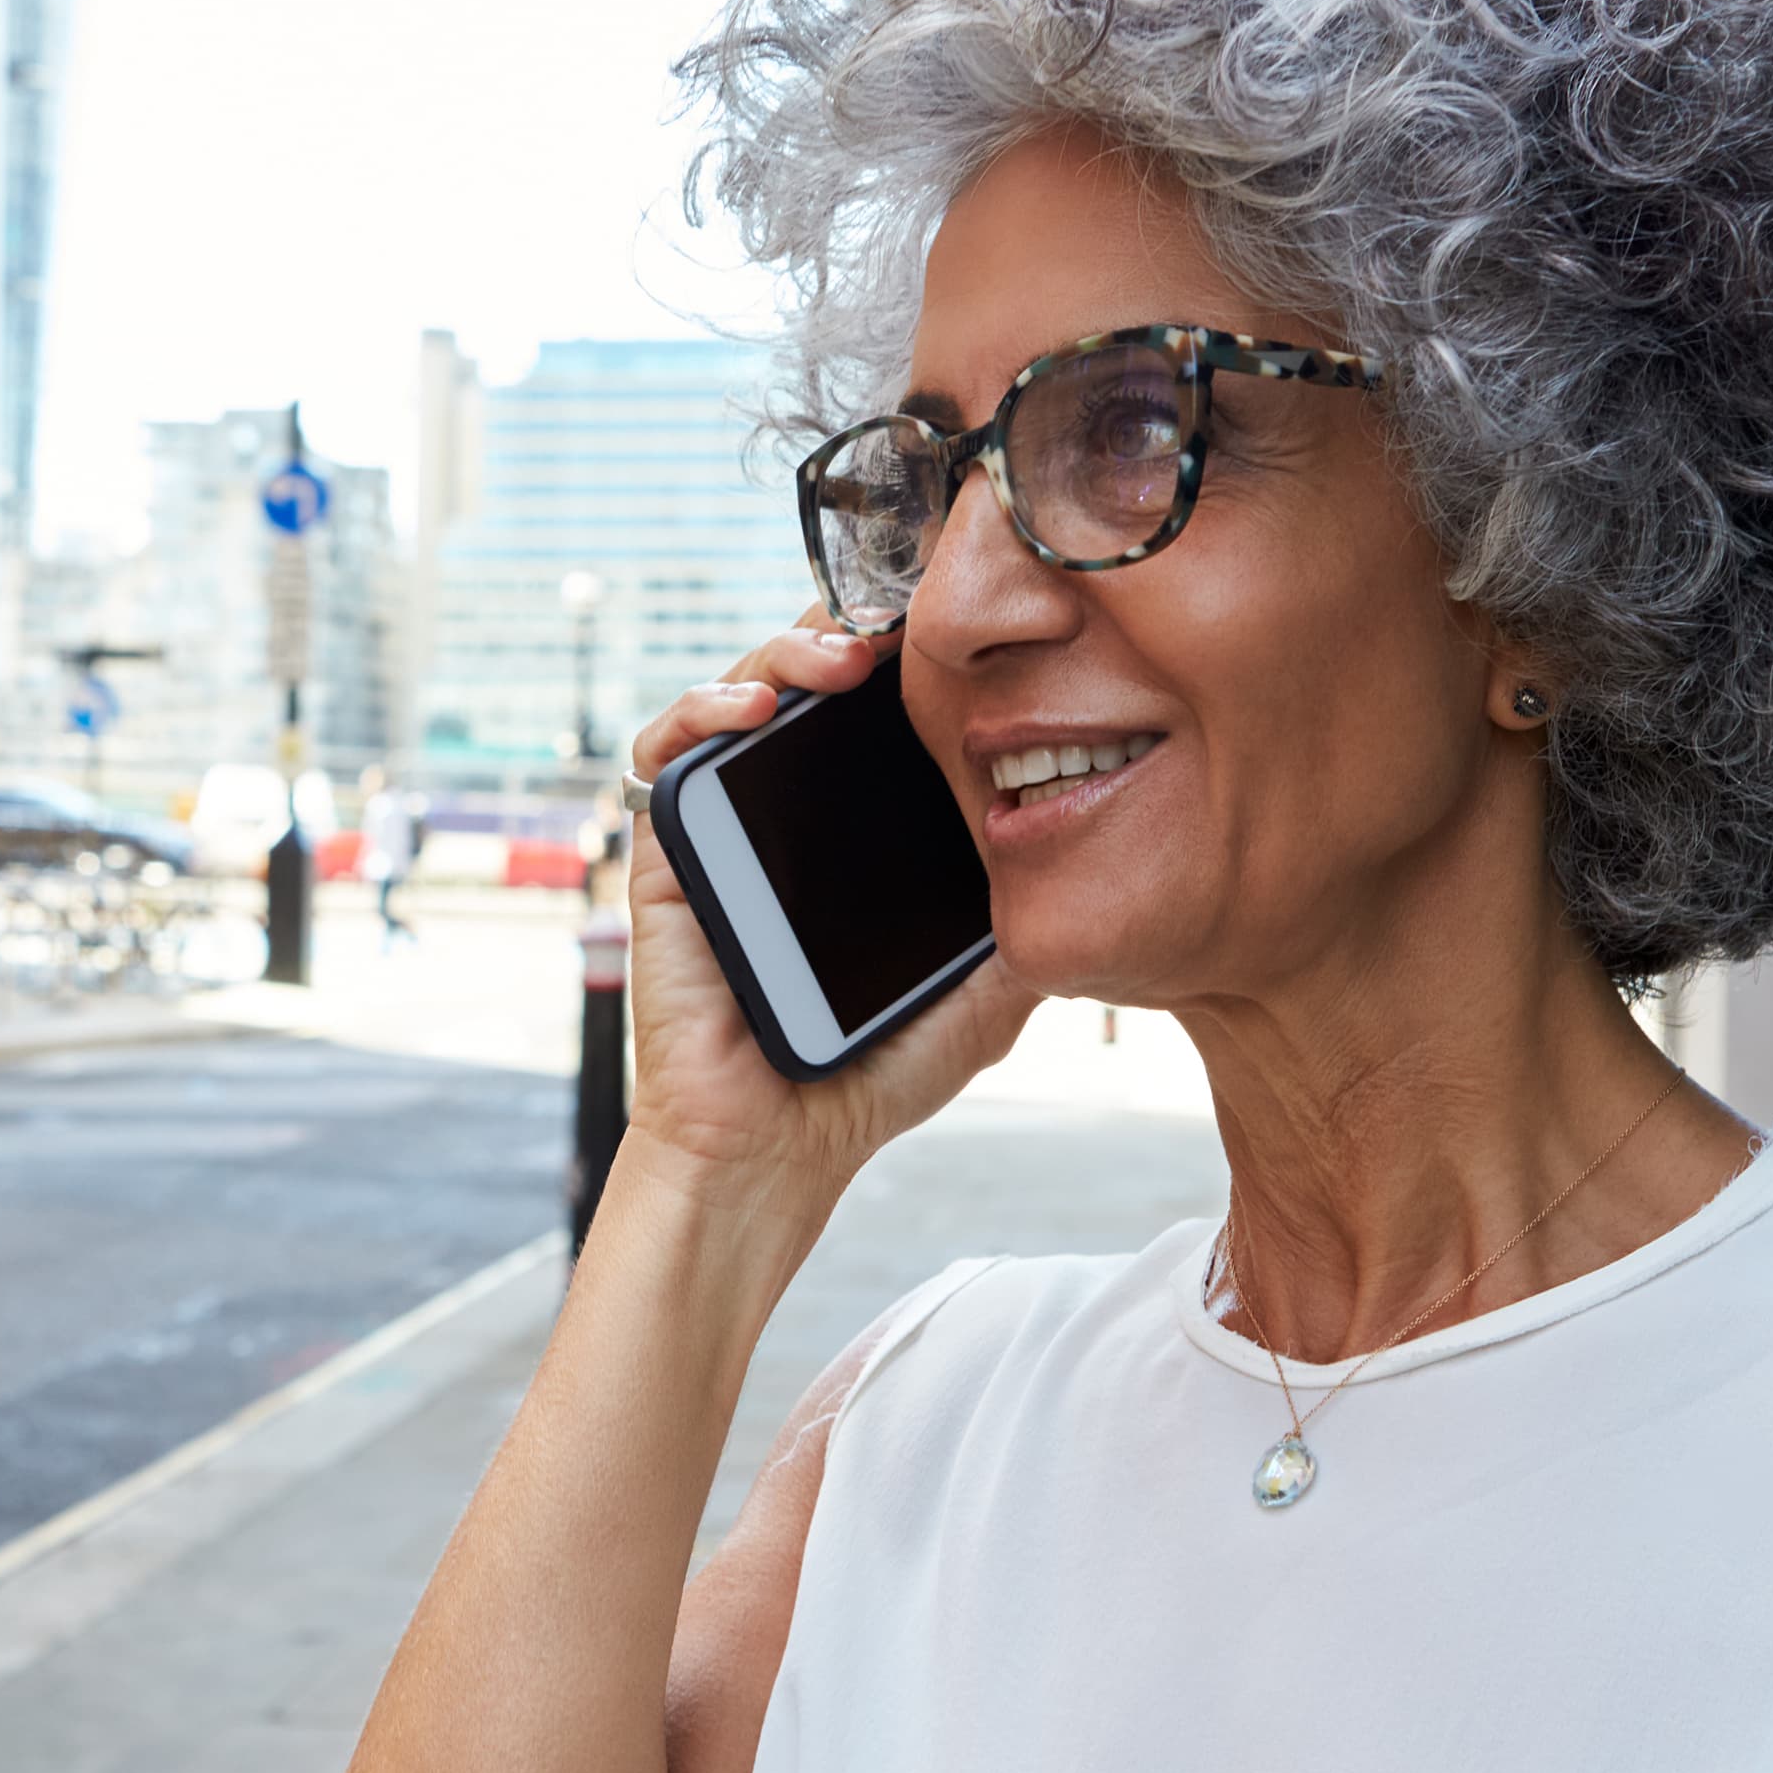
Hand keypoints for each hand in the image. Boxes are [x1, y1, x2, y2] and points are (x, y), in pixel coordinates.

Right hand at [614, 615, 1038, 1223]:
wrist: (779, 1146)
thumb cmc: (870, 1072)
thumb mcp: (990, 990)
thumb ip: (1034, 924)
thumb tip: (1108, 860)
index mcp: (860, 823)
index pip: (882, 707)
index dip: (914, 656)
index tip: (965, 633)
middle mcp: (787, 808)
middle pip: (812, 676)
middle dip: (856, 629)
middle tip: (906, 626)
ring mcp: (724, 823)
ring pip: (740, 688)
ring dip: (786, 649)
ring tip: (843, 656)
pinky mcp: (665, 849)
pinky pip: (664, 751)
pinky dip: (701, 708)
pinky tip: (756, 707)